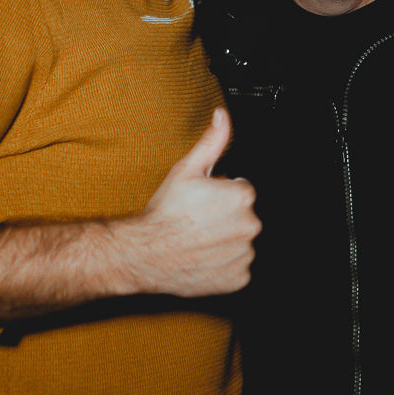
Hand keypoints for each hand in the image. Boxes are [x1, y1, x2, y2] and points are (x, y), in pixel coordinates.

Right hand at [133, 108, 260, 296]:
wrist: (144, 253)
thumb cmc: (164, 213)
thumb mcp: (186, 169)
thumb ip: (212, 141)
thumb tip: (223, 116)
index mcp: (242, 196)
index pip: (241, 191)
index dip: (220, 195)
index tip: (202, 203)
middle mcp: (249, 225)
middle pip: (243, 217)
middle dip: (225, 218)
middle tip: (198, 221)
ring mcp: (245, 254)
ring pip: (240, 243)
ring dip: (225, 242)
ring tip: (198, 240)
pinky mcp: (238, 278)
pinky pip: (237, 268)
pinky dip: (224, 265)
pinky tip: (203, 258)